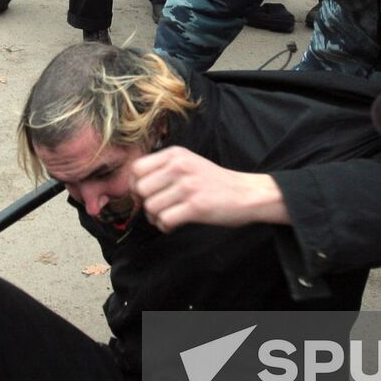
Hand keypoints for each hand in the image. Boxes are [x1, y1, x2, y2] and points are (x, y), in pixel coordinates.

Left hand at [132, 146, 288, 232]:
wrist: (246, 193)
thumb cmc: (215, 181)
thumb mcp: (189, 162)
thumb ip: (164, 168)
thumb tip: (135, 185)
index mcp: (176, 154)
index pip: (137, 168)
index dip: (136, 184)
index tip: (147, 194)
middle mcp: (180, 166)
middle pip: (140, 189)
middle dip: (145, 203)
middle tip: (159, 208)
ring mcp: (188, 186)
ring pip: (150, 207)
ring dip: (155, 218)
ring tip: (169, 216)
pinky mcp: (196, 206)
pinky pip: (164, 220)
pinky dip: (166, 226)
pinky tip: (175, 224)